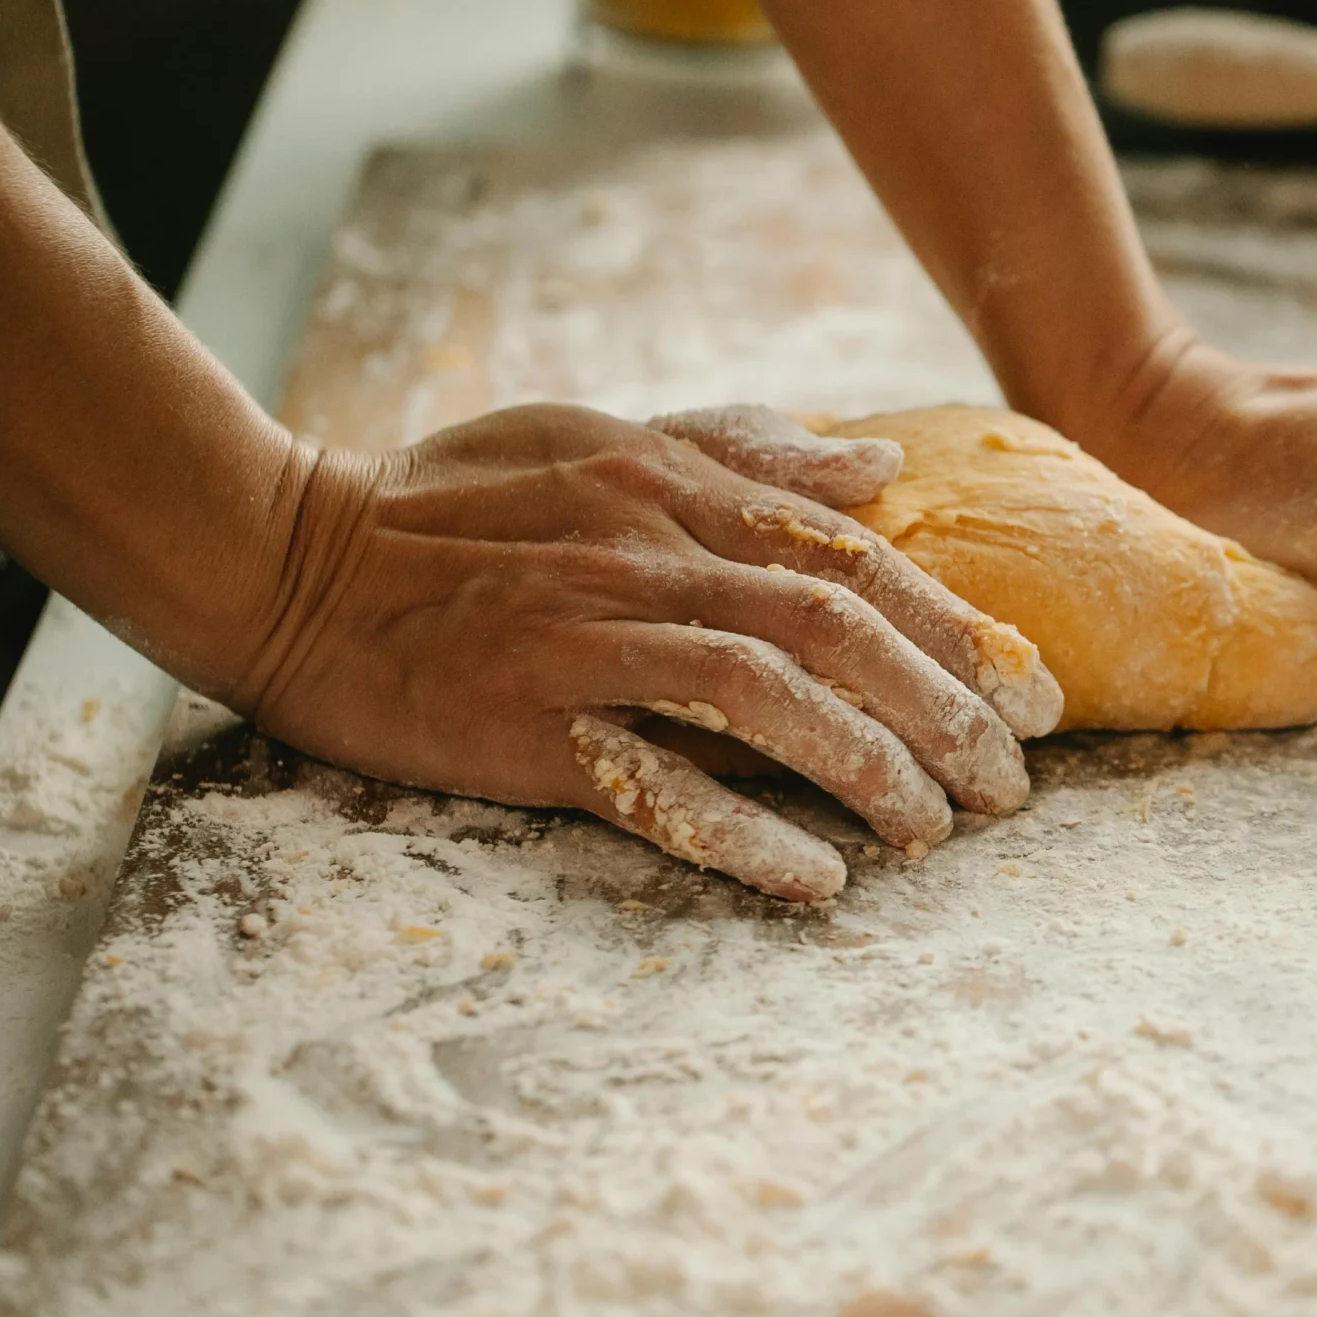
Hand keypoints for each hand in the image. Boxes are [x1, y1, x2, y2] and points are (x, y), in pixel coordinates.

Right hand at [226, 404, 1061, 902]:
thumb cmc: (448, 501)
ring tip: (938, 834)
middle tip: (1014, 786)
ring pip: (768, 699)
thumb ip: (739, 452)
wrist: (281, 554)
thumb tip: (873, 469)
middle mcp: (646, 557)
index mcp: (673, 490)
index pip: (853, 559)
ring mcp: (585, 641)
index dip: (961, 631)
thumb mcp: (595, 437)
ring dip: (871, 770)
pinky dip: (745, 831)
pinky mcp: (523, 725)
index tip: (1036, 695)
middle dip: (948, 712)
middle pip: (838, 631)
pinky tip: (818, 879)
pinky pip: (653, 782)